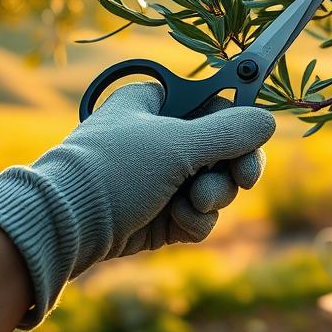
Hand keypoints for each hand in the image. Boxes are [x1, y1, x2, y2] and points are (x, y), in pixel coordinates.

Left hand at [0, 83, 275, 326]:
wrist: (64, 227)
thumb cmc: (115, 170)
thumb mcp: (178, 145)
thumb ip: (229, 133)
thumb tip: (268, 121)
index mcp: (157, 103)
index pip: (215, 105)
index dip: (240, 121)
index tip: (260, 134)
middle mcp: (159, 138)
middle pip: (223, 149)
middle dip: (232, 168)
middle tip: (244, 179)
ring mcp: (159, 179)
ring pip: (214, 185)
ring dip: (213, 196)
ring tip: (195, 203)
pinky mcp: (159, 215)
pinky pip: (198, 214)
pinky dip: (194, 220)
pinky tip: (177, 222)